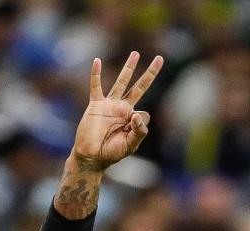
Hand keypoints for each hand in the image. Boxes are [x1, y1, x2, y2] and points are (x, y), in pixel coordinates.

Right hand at [71, 52, 162, 173]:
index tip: (131, 127)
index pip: (144, 113)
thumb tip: (137, 113)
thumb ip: (138, 132)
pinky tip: (97, 61)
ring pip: (121, 82)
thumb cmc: (110, 154)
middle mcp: (122, 109)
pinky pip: (96, 87)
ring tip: (136, 54)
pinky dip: (96, 75)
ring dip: (128, 68)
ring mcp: (109, 105)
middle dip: (150, 74)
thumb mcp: (129, 146)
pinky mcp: (96, 105)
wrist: (90, 157)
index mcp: (132, 119)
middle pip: (139, 87)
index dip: (139, 120)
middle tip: (159, 59)